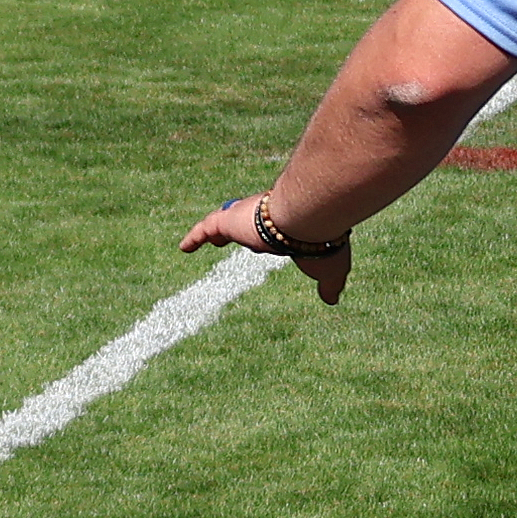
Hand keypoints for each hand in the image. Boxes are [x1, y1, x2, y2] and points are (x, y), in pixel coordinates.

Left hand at [181, 192, 353, 302]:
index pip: (273, 233)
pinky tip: (184, 249)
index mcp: (288, 227)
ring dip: (216, 231)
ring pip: (225, 222)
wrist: (310, 218)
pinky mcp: (228, 221)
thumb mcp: (331, 269)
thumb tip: (332, 299)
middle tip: (232, 238)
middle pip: (248, 224)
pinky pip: (206, 228)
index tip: (263, 244)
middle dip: (241, 229)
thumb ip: (330, 284)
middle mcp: (266, 219)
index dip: (266, 237)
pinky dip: (195, 237)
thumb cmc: (321, 244)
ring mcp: (245, 217)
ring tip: (207, 239)